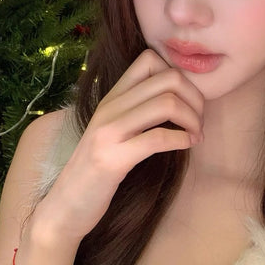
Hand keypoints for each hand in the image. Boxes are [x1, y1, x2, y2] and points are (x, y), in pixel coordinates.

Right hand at [32, 50, 203, 244]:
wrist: (65, 205)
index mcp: (112, 97)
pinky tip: (187, 146)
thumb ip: (138, 110)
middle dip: (195, 98)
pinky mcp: (113, 158)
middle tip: (198, 120)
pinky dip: (182, 139)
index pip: (149, 59)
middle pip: (168, 78)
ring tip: (196, 135)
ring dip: (193, 119)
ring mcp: (109, 131)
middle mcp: (110, 107)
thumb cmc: (98, 169)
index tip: (187, 100)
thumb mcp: (115, 130)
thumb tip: (180, 98)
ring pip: (167, 103)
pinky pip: (159, 138)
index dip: (179, 75)